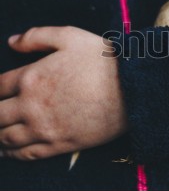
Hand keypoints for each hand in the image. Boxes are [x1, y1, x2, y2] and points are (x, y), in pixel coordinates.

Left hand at [0, 26, 127, 160]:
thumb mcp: (71, 36)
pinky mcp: (61, 144)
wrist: (133, 90)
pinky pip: (27, 154)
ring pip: (5, 138)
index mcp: (32, 77)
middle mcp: (32, 106)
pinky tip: (8, 151)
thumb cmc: (104, 61)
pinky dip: (12, 154)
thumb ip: (38, 36)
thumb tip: (12, 42)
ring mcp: (45, 128)